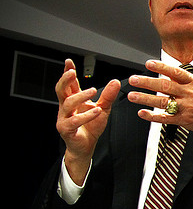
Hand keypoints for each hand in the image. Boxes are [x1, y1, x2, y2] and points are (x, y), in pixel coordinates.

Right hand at [55, 59, 120, 183]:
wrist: (86, 146)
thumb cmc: (91, 127)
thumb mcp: (103, 109)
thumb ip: (108, 96)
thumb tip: (116, 81)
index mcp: (73, 100)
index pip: (69, 84)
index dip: (67, 72)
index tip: (69, 62)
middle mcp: (66, 108)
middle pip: (61, 90)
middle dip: (65, 80)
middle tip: (71, 72)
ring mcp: (64, 118)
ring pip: (67, 103)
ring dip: (81, 96)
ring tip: (93, 91)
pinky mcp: (67, 129)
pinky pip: (74, 121)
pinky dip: (86, 115)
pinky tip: (96, 111)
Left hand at [127, 60, 192, 152]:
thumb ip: (184, 81)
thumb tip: (167, 73)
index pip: (175, 72)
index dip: (161, 67)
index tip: (148, 63)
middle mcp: (190, 94)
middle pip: (165, 86)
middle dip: (147, 82)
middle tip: (133, 79)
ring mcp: (187, 108)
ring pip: (162, 102)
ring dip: (145, 98)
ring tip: (132, 95)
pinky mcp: (184, 120)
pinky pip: (165, 118)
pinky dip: (152, 116)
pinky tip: (142, 113)